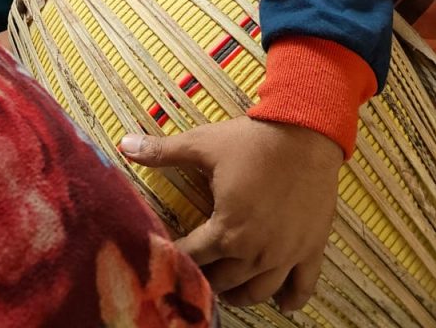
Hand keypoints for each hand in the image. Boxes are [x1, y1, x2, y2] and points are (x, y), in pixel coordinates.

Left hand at [121, 117, 341, 311]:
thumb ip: (163, 151)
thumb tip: (123, 145)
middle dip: (207, 278)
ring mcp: (286, 254)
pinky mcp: (311, 248)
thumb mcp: (204, 143)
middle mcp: (256, 251)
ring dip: (241, 294)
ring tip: (229, 290)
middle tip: (195, 273)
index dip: (176, 259)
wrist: (305, 131)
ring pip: (259, 291)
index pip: (193, 257)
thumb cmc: (251, 139)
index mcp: (227, 230)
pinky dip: (290, 299)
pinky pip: (302, 287)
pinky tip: (281, 303)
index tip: (165, 259)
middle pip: (225, 281)